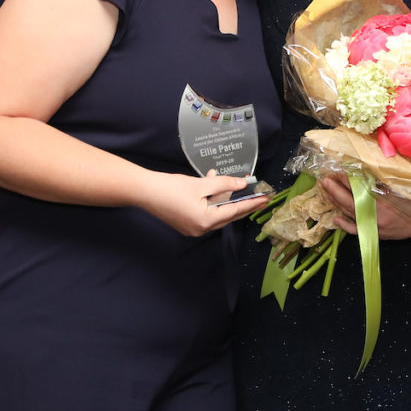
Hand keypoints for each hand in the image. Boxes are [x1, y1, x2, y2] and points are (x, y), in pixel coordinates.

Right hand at [144, 170, 268, 236]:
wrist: (145, 192)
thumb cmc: (171, 188)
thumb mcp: (201, 184)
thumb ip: (224, 184)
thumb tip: (242, 185)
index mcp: (207, 221)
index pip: (236, 211)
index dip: (252, 204)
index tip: (265, 199)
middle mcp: (201, 229)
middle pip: (227, 215)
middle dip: (241, 203)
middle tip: (257, 196)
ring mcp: (193, 229)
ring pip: (216, 213)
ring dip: (222, 198)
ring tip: (223, 181)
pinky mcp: (186, 225)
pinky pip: (205, 213)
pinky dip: (211, 201)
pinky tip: (209, 185)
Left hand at [322, 174, 410, 239]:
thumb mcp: (399, 186)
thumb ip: (380, 181)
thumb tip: (361, 172)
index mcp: (380, 201)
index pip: (356, 189)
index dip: (345, 180)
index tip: (336, 171)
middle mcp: (374, 215)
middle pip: (349, 201)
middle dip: (335, 190)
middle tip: (324, 180)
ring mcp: (374, 226)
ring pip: (350, 213)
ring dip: (337, 202)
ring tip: (327, 191)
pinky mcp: (377, 234)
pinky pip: (356, 230)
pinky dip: (345, 225)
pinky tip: (335, 218)